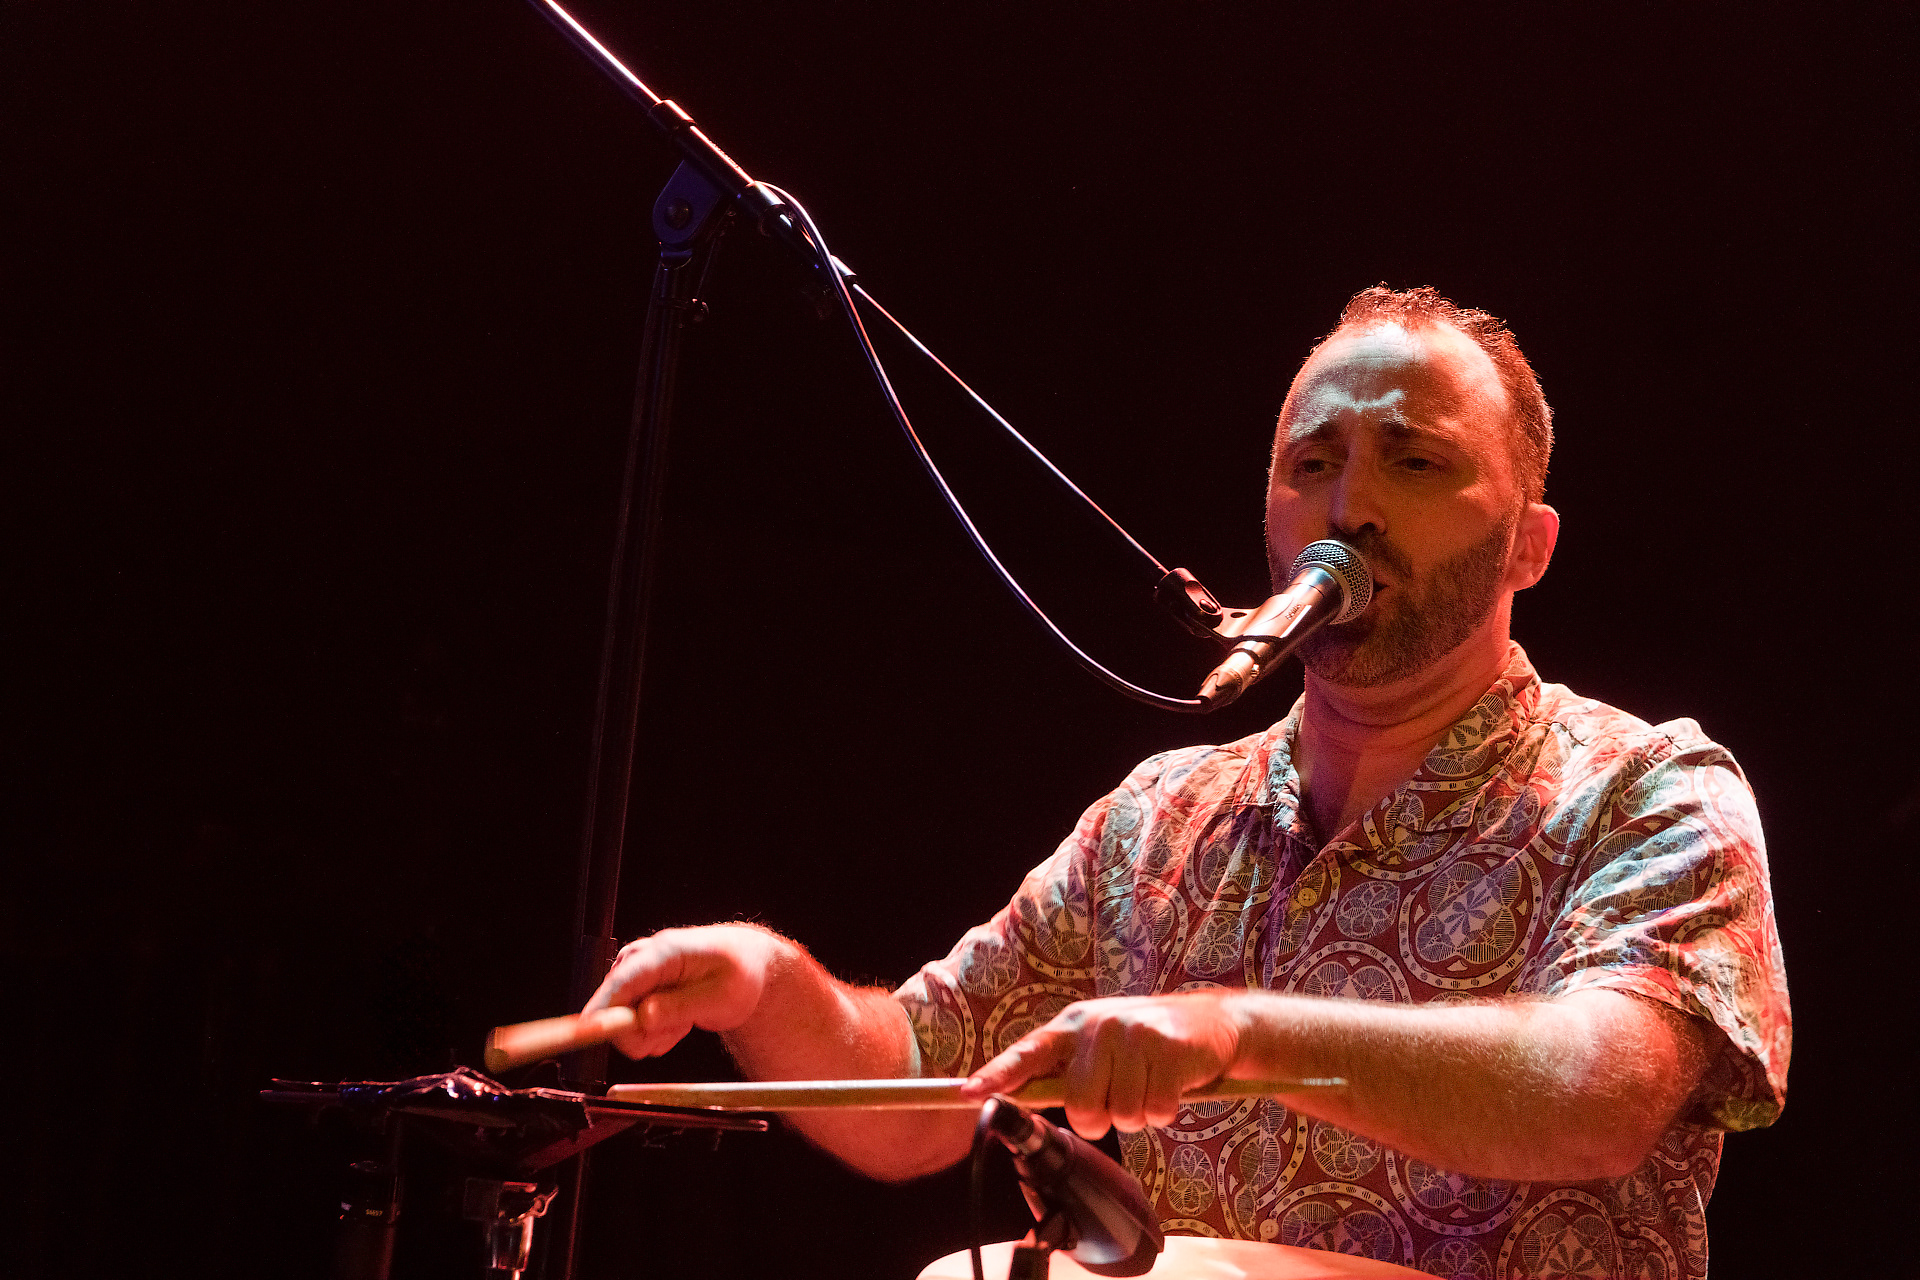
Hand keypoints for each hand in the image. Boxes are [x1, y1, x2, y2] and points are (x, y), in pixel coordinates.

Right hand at [582, 924, 785, 1058]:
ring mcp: (634, 973)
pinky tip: (678, 1018)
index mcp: (664, 951)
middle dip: (644, 1032)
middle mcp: (641, 959)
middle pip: (614, 1007)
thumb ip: (682, 1007)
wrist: (745, 967)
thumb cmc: (739, 975)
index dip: (603, 1009)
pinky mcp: (633, 989)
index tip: (591, 1033)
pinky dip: (655, 1032)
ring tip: (685, 1018)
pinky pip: (630, 1026)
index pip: (623, 982)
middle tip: (681, 1028)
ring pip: (622, 1023)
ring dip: (654, 1033)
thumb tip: (644, 1018)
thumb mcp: (721, 997)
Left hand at [962, 994, 1244, 1138]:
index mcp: (1074, 1024)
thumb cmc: (1146, 1045)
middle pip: (1078, 1106)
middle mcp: (1098, 1025)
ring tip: (1149, 1087)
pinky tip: (1171, 1086)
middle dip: (1100, 1119)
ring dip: (1137, 1116)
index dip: (997, 1075)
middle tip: (1120, 1101)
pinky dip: (1164, 1112)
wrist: (1213, 1022)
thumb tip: (1021, 1096)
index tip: (967, 1093)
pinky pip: (1154, 1111)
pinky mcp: (1167, 1050)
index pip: (1028, 1052)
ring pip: (1119, 1115)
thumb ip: (1067, 1070)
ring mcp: (1132, 1035)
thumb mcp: (1102, 1046)